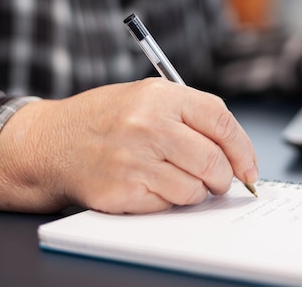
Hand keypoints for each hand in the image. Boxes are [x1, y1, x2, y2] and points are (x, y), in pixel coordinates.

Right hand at [0, 78, 257, 213]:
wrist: (53, 141)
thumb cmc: (105, 118)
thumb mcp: (146, 96)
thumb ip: (189, 115)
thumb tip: (233, 150)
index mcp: (160, 95)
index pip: (220, 120)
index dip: (243, 148)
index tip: (249, 167)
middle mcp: (148, 125)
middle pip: (213, 160)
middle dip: (224, 178)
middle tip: (220, 180)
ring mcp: (134, 160)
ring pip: (194, 189)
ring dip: (196, 191)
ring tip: (177, 177)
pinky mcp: (122, 191)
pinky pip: (168, 205)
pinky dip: (169, 201)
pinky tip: (152, 185)